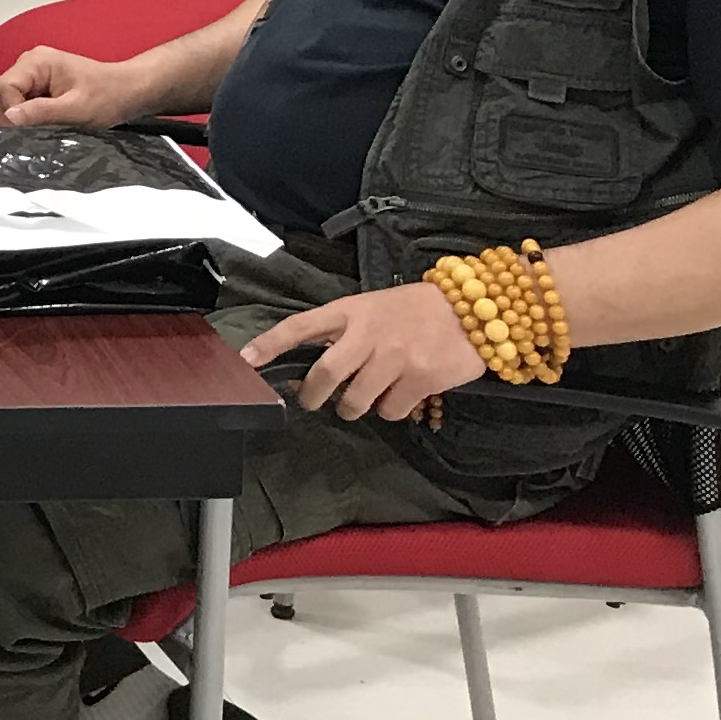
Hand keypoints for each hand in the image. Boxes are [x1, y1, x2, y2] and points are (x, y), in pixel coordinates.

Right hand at [0, 47, 159, 128]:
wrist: (128, 92)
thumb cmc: (110, 96)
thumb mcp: (77, 110)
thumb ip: (42, 112)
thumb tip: (9, 117)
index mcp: (37, 61)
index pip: (3, 87)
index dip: (11, 110)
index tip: (27, 128)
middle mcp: (30, 63)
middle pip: (3, 93)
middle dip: (17, 115)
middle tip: (42, 128)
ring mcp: (33, 74)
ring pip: (10, 100)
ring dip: (25, 117)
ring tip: (50, 123)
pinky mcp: (37, 86)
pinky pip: (22, 103)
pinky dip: (31, 116)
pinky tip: (49, 121)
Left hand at [243, 285, 485, 421]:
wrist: (473, 308)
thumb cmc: (413, 310)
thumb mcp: (372, 309)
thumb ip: (343, 335)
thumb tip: (310, 370)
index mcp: (350, 311)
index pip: (301, 326)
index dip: (270, 344)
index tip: (246, 361)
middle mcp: (368, 334)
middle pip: (324, 375)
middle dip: (311, 395)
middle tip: (311, 400)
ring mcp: (395, 357)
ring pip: (355, 401)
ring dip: (353, 408)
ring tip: (364, 398)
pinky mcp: (421, 378)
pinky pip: (390, 411)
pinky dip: (391, 411)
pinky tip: (401, 395)